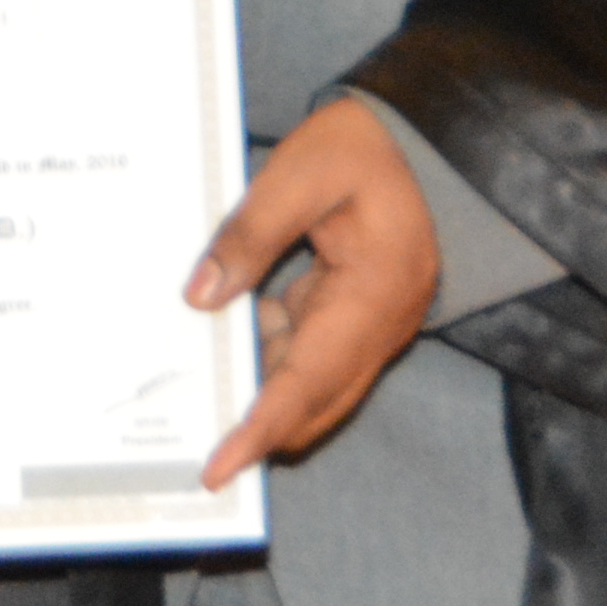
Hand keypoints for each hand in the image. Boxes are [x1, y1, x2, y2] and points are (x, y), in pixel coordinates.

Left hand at [191, 96, 440, 485]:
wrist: (420, 137)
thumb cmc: (360, 147)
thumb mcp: (299, 174)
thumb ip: (249, 235)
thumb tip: (200, 298)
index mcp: (375, 295)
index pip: (309, 383)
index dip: (260, 430)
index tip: (218, 468)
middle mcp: (382, 326)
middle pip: (313, 402)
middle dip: (255, 427)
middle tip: (186, 440)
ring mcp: (374, 325)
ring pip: (311, 384)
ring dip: (260, 389)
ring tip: (194, 387)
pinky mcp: (358, 314)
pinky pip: (310, 354)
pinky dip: (269, 354)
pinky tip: (224, 333)